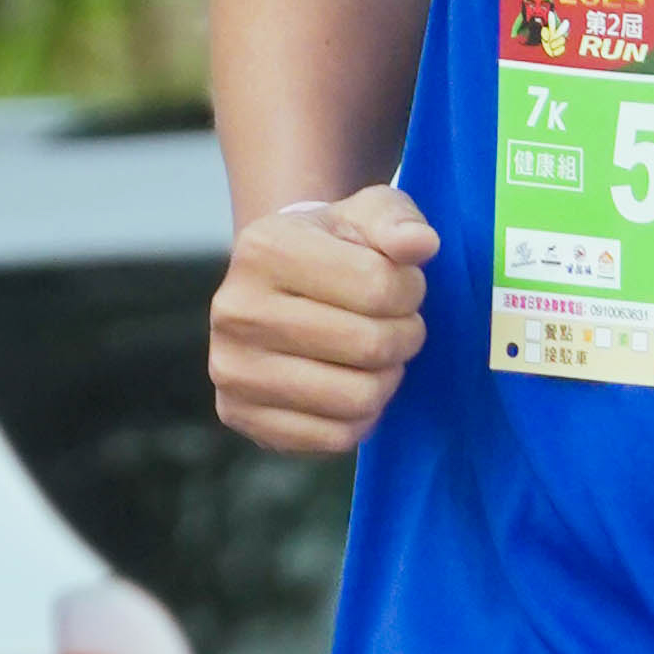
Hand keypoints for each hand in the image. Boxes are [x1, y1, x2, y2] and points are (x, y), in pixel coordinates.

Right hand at [208, 185, 438, 456]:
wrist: (278, 287)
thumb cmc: (335, 248)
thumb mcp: (368, 214)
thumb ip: (398, 221)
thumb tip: (421, 244)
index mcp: (264, 248)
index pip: (379, 286)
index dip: (411, 290)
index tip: (403, 285)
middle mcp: (235, 310)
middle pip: (370, 345)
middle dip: (405, 336)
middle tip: (399, 325)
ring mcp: (232, 370)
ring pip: (357, 397)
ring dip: (388, 378)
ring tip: (379, 356)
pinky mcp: (240, 417)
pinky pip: (335, 438)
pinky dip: (362, 417)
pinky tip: (354, 385)